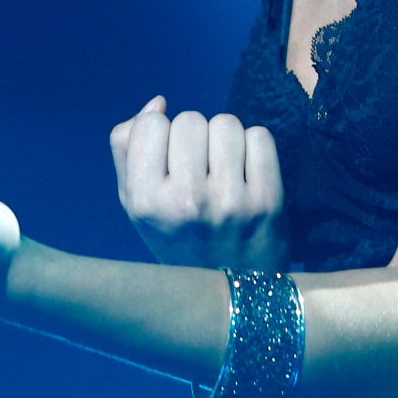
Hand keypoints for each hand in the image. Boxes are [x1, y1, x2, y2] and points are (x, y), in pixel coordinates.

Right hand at [109, 96, 288, 270]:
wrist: (234, 294)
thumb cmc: (179, 242)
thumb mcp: (137, 206)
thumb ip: (129, 150)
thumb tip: (157, 103)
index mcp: (144, 203)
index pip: (150, 124)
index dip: (161, 134)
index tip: (170, 160)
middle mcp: (184, 201)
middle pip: (189, 119)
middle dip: (195, 136)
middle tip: (200, 168)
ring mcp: (228, 200)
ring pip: (226, 122)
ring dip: (226, 139)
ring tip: (225, 169)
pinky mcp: (267, 200)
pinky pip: (260, 136)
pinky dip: (255, 148)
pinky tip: (248, 174)